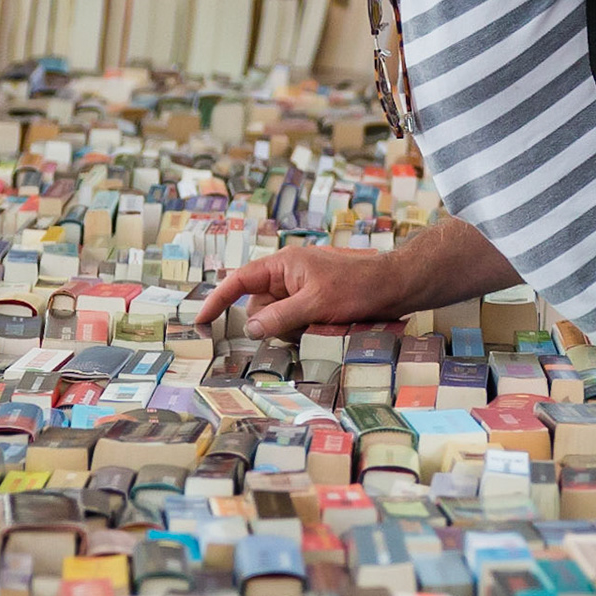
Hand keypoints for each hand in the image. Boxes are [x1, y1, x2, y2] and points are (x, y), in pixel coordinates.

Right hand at [197, 247, 419, 339]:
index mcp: (283, 265)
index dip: (218, 300)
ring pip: (278, 320)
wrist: (395, 287)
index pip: (240, 281)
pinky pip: (295, 323)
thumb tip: (250, 329)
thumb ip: (279, 317)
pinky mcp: (314, 304)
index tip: (200, 320)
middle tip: (302, 325)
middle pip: (260, 307)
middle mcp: (288, 275)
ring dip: (292, 330)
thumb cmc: (357, 286)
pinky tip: (326, 329)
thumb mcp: (315, 303)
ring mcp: (301, 290)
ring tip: (321, 325)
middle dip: (272, 323)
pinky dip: (304, 331)